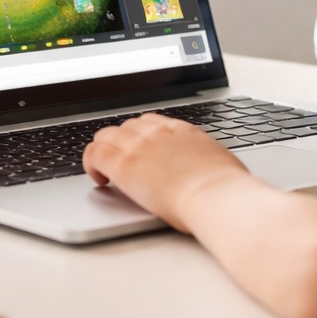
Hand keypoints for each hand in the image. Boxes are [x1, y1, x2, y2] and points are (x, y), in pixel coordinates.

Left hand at [83, 114, 248, 229]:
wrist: (216, 195)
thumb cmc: (225, 188)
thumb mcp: (220, 163)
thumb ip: (207, 162)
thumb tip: (212, 170)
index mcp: (182, 130)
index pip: (150, 122)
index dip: (140, 136)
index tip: (140, 149)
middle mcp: (158, 132)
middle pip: (126, 125)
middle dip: (120, 142)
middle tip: (120, 161)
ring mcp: (139, 146)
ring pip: (106, 135)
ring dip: (104, 150)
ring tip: (106, 170)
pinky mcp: (123, 165)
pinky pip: (94, 154)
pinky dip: (91, 163)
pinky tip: (99, 179)